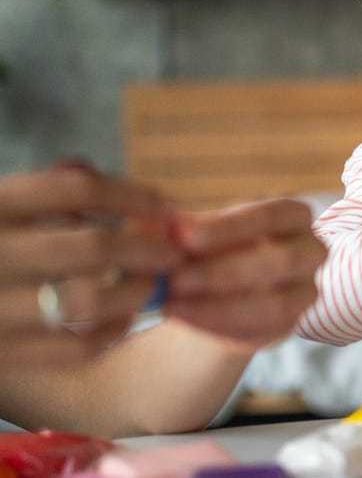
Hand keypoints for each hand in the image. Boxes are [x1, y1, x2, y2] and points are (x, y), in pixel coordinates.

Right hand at [0, 164, 179, 365]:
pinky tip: (123, 320)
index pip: (77, 188)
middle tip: (174, 252)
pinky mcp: (0, 354)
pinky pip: (74, 347)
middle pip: (94, 246)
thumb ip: (42, 191)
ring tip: (152, 285)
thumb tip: (101, 178)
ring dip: (136, 291)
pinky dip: (111, 333)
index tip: (164, 204)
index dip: (131, 195)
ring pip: (89, 300)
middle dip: (148, 248)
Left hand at [165, 199, 326, 352]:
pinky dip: (217, 325)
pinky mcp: (289, 326)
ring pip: (275, 304)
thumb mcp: (192, 231)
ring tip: (170, 304)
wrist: (208, 291)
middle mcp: (310, 252)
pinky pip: (261, 332)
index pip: (273, 215)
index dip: (230, 227)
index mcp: (294, 216)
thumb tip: (168, 228)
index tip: (182, 236)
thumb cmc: (204, 248)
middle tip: (175, 279)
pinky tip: (183, 317)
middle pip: (282, 261)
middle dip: (224, 272)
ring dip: (219, 306)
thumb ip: (181, 229)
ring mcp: (305, 292)